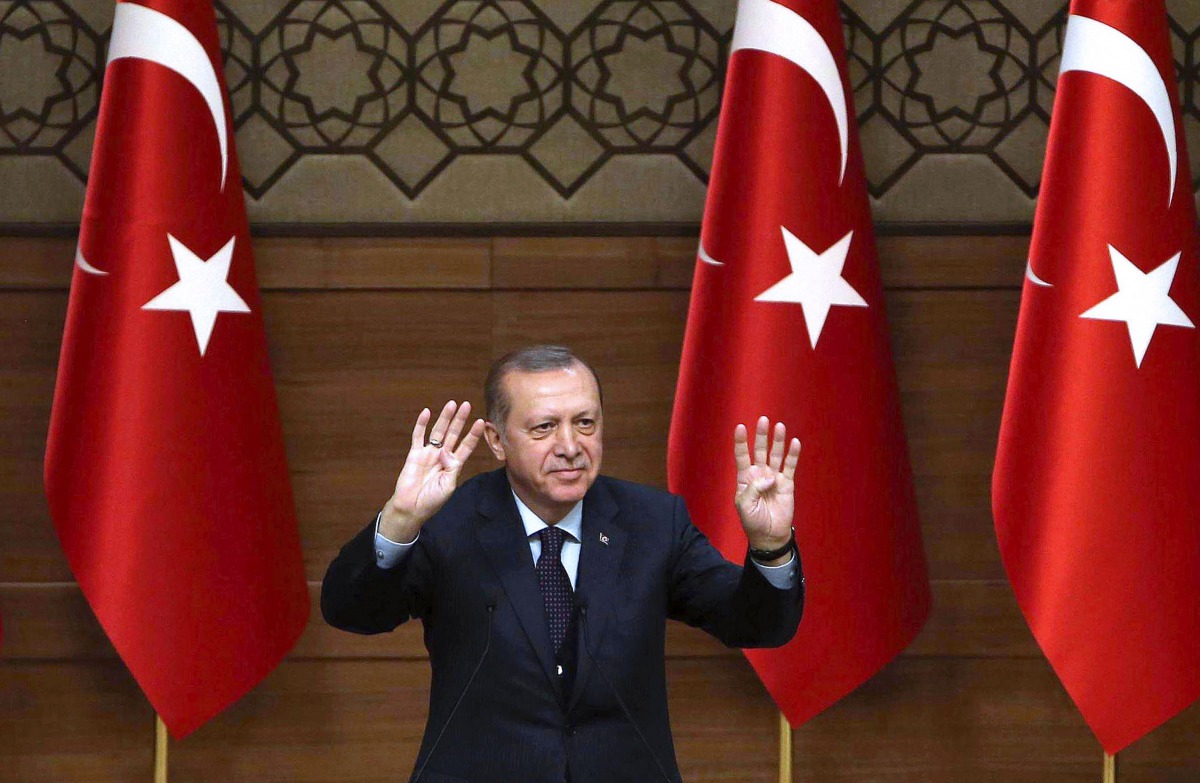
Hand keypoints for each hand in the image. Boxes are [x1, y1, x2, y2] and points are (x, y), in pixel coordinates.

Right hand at [380, 401, 485, 541]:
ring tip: (451, 404)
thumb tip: (446, 451)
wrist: (412, 508)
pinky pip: (418, 436)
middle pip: (453, 434)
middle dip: (460, 420)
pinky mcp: (415, 454)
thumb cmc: (432, 500)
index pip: (466, 445)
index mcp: (453, 464)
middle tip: (467, 405)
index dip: (473, 434)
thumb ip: (451, 468)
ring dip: (444, 418)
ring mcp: (428, 454)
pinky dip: (421, 424)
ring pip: (438, 431)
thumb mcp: (449, 486)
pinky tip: (426, 412)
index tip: (481, 422)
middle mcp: (442, 456)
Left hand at [734, 417, 800, 557]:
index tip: (740, 427)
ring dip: (778, 441)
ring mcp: (774, 477)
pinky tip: (795, 443)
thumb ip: (754, 488)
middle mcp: (759, 473)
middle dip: (761, 435)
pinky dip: (793, 455)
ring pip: (776, 455)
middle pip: (760, 450)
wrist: (770, 535)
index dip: (741, 441)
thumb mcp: (745, 505)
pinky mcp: (787, 483)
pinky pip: (790, 466)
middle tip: (763, 419)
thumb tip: (770, 476)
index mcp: (745, 478)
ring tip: (779, 426)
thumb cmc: (753, 521)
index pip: (742, 455)